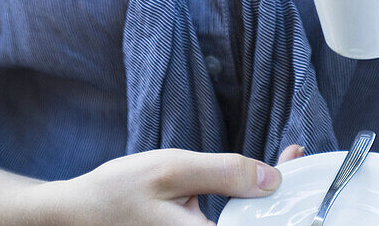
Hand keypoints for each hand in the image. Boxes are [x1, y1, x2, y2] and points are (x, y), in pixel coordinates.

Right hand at [38, 147, 283, 225]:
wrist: (77, 215)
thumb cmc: (119, 192)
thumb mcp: (173, 170)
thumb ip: (224, 173)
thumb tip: (272, 179)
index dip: (289, 209)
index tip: (301, 170)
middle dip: (281, 201)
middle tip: (293, 162)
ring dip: (265, 203)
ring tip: (283, 168)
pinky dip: (245, 206)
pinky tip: (254, 182)